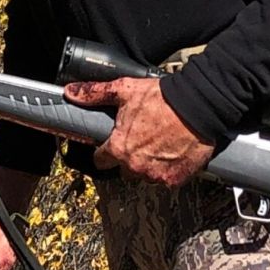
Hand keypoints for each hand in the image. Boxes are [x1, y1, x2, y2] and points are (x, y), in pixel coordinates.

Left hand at [65, 77, 213, 186]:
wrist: (198, 107)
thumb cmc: (162, 99)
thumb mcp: (125, 90)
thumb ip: (95, 93)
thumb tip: (72, 92)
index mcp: (119, 148)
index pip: (101, 160)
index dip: (106, 151)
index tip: (113, 145)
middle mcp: (135, 166)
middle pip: (124, 170)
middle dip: (130, 158)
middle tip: (142, 140)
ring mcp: (155, 175)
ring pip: (145, 175)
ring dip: (149, 164)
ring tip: (160, 145)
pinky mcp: (175, 179)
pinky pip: (166, 179)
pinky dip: (169, 170)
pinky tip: (173, 153)